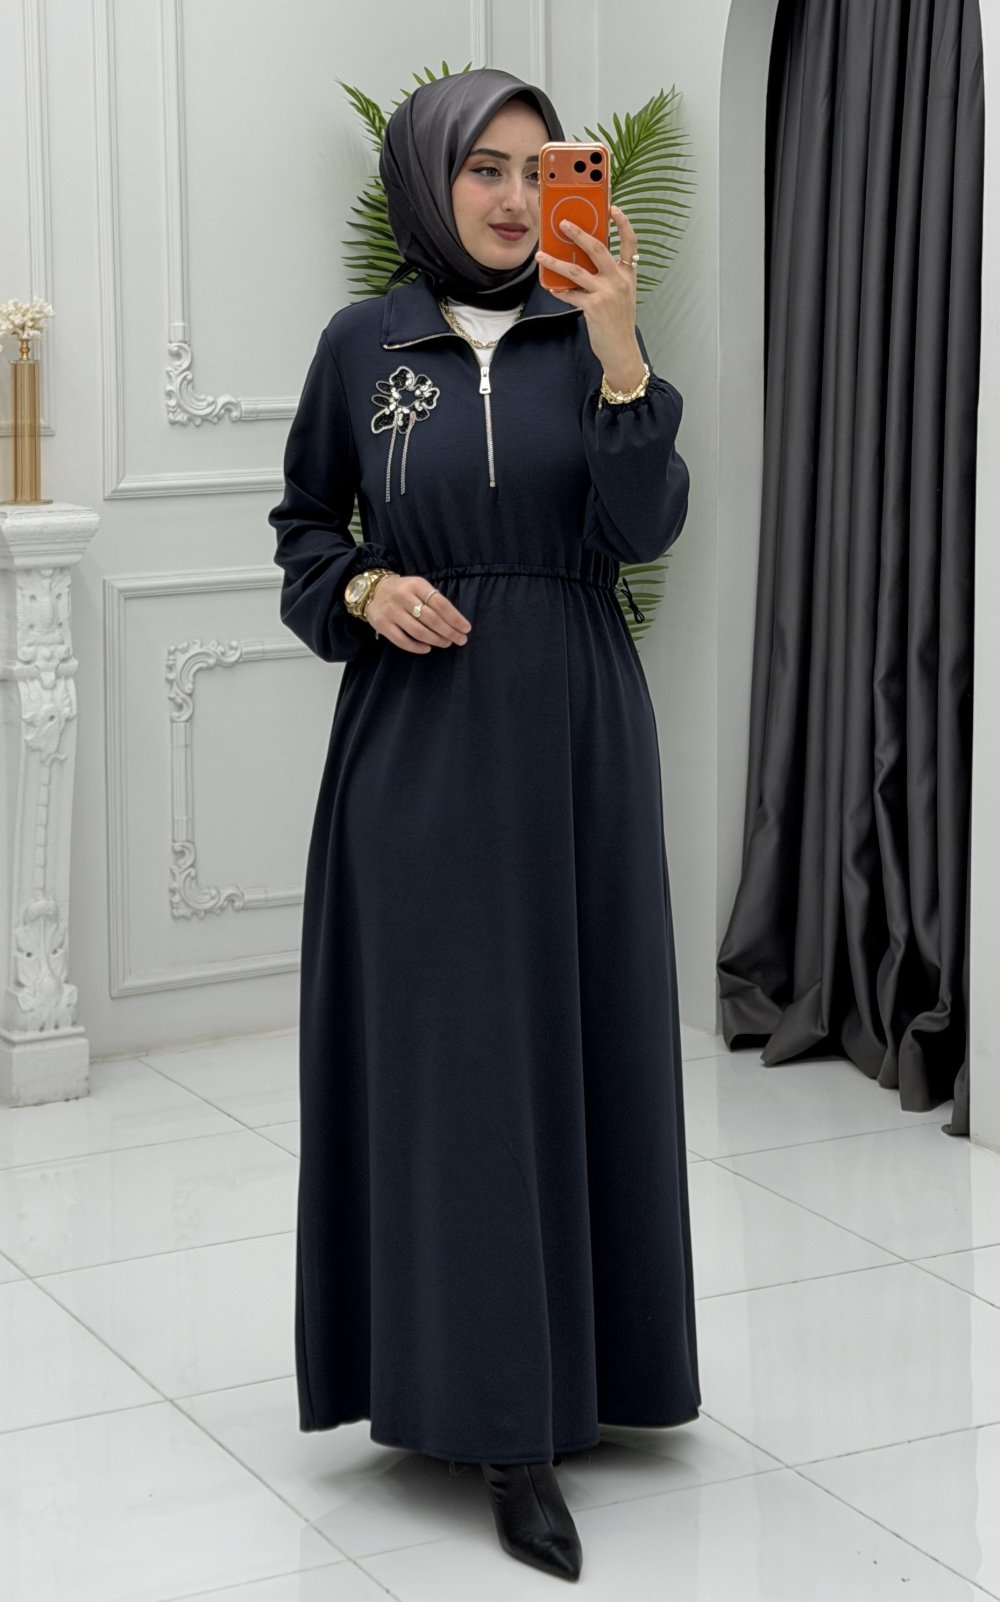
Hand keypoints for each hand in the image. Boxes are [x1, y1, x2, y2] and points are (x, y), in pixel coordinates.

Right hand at [365, 573, 471, 654]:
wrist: (373, 591)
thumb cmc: (404, 592)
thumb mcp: (419, 588)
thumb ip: (434, 601)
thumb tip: (456, 622)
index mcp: (416, 585)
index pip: (440, 603)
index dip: (455, 618)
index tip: (466, 628)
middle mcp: (403, 597)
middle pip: (431, 618)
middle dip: (449, 631)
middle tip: (460, 640)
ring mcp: (391, 611)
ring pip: (418, 630)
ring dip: (435, 639)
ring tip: (446, 643)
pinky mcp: (383, 624)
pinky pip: (402, 640)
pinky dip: (416, 647)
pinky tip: (427, 648)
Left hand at [535, 204, 645, 389]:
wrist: (621, 350)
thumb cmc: (619, 322)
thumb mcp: (621, 295)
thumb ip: (608, 277)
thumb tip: (584, 262)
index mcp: (628, 274)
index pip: (630, 243)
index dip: (623, 223)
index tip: (613, 208)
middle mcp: (619, 280)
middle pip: (598, 248)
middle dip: (578, 233)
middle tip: (562, 223)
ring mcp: (606, 293)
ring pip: (576, 271)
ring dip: (555, 261)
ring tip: (540, 255)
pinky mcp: (593, 307)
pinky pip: (570, 294)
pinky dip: (558, 290)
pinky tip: (549, 286)